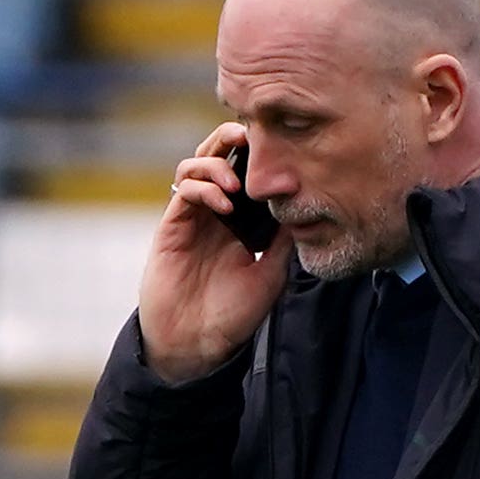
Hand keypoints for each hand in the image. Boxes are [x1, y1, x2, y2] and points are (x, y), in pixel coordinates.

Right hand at [139, 122, 287, 386]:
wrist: (196, 343)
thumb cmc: (234, 315)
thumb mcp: (272, 273)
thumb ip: (284, 238)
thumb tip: (307, 202)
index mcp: (241, 221)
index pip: (246, 172)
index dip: (258, 154)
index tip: (281, 147)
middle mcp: (215, 212)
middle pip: (218, 155)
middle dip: (231, 138)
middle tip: (252, 135)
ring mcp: (192, 217)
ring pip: (195, 165)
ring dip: (216, 163)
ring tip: (235, 183)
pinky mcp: (172, 225)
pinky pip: (184, 190)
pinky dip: (204, 188)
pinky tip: (223, 205)